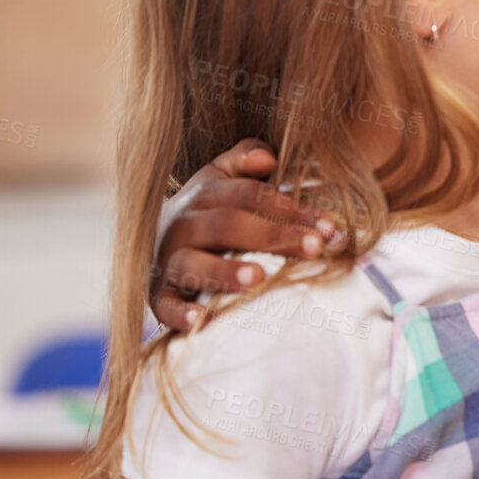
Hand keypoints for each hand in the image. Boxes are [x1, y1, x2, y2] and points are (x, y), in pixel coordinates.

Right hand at [151, 139, 334, 332]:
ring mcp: (167, 260)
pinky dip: (180, 313)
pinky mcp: (157, 294)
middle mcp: (182, 224)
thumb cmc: (207, 209)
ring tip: (258, 278)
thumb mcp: (221, 177)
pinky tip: (202, 320)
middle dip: (274, 235)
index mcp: (204, 193)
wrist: (149, 238)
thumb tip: (268, 158)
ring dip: (224, 271)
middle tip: (315, 248)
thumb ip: (244, 159)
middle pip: (228, 225)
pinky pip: (163, 304)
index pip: (250, 196)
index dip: (290, 208)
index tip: (328, 227)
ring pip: (192, 263)